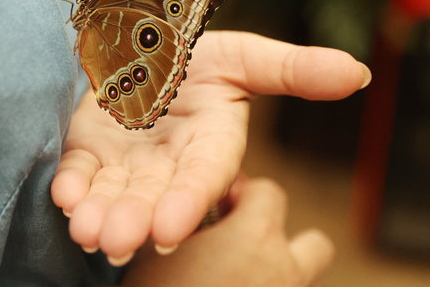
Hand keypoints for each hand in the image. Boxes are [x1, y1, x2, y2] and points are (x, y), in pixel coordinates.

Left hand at [51, 31, 368, 263]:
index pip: (203, 176)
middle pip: (153, 197)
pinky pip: (78, 172)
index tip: (169, 228)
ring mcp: (126, 161)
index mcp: (209, 143)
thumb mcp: (242, 55)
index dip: (189, 201)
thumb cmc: (196, 52)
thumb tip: (358, 73)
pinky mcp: (89, 150)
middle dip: (135, 221)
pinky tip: (63, 196)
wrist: (142, 43)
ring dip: (99, 214)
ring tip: (85, 231)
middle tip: (115, 242)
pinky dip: (70, 185)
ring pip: (113, 195)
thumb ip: (291, 69)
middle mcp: (168, 162)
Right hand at [122, 177, 334, 286]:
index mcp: (254, 237)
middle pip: (314, 243)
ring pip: (306, 283)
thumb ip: (180, 224)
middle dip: (287, 241)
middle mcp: (284, 271)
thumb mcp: (156, 253)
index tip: (221, 206)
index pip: (269, 193)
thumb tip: (183, 215)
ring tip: (243, 280)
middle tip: (248, 248)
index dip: (245, 193)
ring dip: (284, 276)